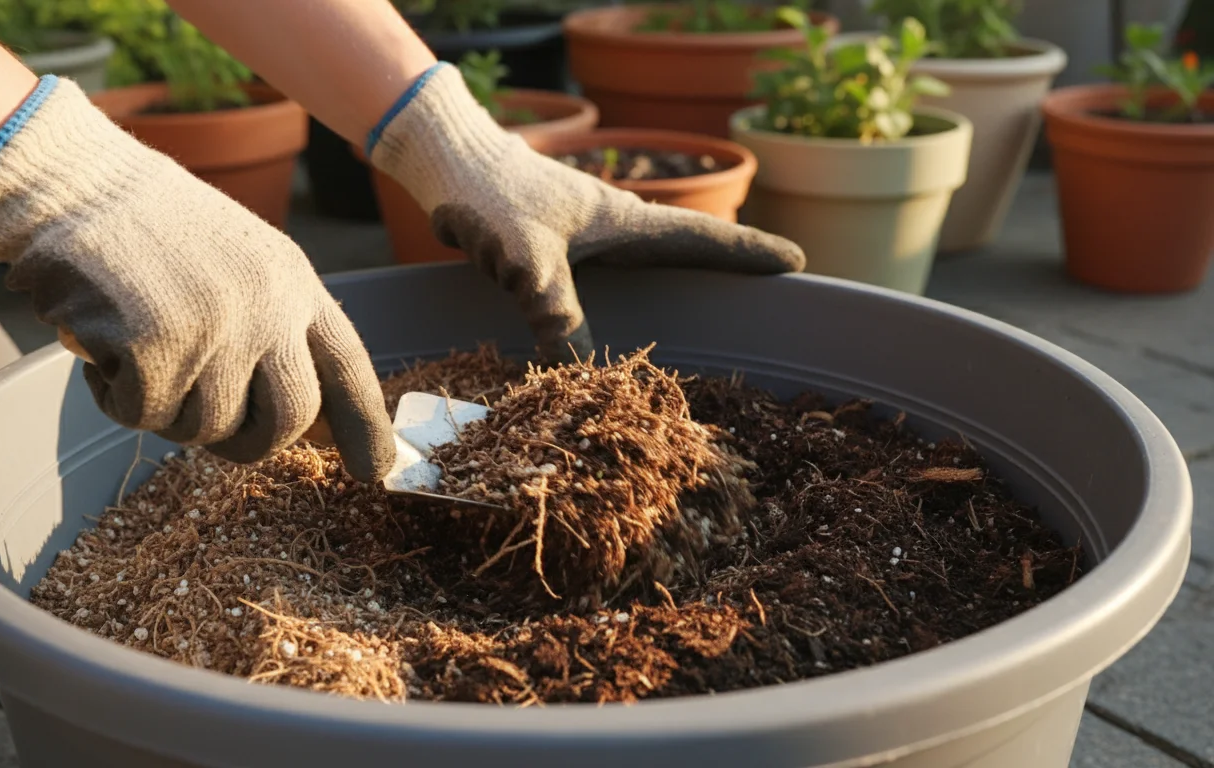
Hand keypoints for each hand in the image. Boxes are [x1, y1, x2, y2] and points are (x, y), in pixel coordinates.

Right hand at [0, 77, 393, 478]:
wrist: (75, 181)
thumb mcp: (244, 266)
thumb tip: (312, 424)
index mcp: (296, 284)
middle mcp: (269, 308)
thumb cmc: (154, 229)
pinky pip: (142, 416)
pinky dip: (114, 395)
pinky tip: (102, 343)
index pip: (348, 368)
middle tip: (209, 427)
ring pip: (205, 429)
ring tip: (140, 347)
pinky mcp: (157, 346)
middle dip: (249, 443)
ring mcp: (217, 327)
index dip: (365, 426)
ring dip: (165, 408)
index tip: (375, 469)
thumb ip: (280, 331)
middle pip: (287, 421)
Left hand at [369, 63, 805, 363]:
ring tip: (715, 304)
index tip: (796, 263)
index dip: (746, 253)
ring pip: (640, 272)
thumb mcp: (526, 253)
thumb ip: (553, 305)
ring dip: (671, 286)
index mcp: (623, 222)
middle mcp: (613, 231)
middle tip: (775, 285)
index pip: (699, 239)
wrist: (445, 167)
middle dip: (725, 268)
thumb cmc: (491, 194)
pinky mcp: (556, 256)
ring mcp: (587, 243)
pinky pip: (596, 289)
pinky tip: (606, 331)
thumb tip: (576, 366)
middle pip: (683, 254)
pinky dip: (610, 305)